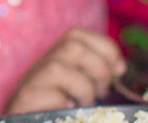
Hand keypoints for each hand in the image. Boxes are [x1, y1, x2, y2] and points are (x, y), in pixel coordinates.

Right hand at [4, 28, 125, 113]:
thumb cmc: (54, 112)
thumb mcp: (76, 91)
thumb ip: (92, 77)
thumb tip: (121, 71)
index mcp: (55, 59)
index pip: (77, 35)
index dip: (104, 47)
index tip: (119, 70)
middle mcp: (41, 66)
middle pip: (72, 46)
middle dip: (98, 68)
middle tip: (103, 92)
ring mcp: (31, 83)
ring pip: (59, 68)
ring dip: (83, 88)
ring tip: (86, 104)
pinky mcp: (26, 100)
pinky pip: (51, 95)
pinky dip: (66, 104)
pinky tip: (68, 112)